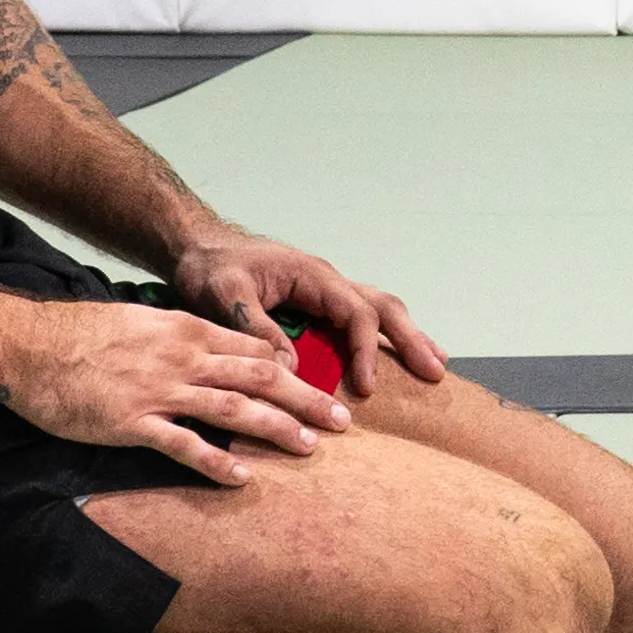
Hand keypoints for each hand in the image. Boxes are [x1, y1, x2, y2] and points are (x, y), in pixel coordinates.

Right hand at [1, 297, 345, 486]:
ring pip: (233, 410)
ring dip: (276, 429)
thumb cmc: (84, 334)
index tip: (324, 387)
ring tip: (310, 446)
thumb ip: (181, 338)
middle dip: (306, 399)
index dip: (295, 370)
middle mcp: (184, 358)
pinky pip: (184, 445)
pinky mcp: (132, 423)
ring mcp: (160, 391)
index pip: (257, 350)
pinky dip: (216, 463)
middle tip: (343, 421)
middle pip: (260, 378)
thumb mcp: (144, 322)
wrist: (32, 346)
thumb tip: (211, 351)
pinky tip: (243, 479)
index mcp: (189, 331)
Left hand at [167, 234, 446, 403]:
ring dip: (406, 336)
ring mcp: (324, 292)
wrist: (196, 246)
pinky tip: (393, 357)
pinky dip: (382, 338)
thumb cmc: (209, 267)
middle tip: (436, 372)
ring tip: (434, 364)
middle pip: (382, 307)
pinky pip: (358, 320)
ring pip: (378, 310)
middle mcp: (327, 282)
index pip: (355, 313)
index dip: (365, 350)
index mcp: (312, 276)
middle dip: (411, 338)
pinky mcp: (315, 304)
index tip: (365, 386)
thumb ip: (257, 331)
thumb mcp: (225, 298)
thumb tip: (293, 370)